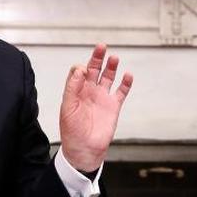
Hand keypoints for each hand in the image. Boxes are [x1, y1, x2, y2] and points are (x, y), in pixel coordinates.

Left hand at [58, 44, 132, 172]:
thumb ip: (72, 87)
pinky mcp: (113, 106)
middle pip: (94, 70)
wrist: (84, 150)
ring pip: (108, 77)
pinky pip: (121, 92)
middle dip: (98, 58)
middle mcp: (89, 92)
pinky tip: (128, 75)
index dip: (81, 68)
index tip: (83, 71)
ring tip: (114, 57)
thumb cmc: (72, 131)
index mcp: (76, 91)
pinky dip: (125, 83)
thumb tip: (80, 69)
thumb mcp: (67, 107)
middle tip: (101, 47)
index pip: (79, 72)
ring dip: (111, 67)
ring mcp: (102, 98)